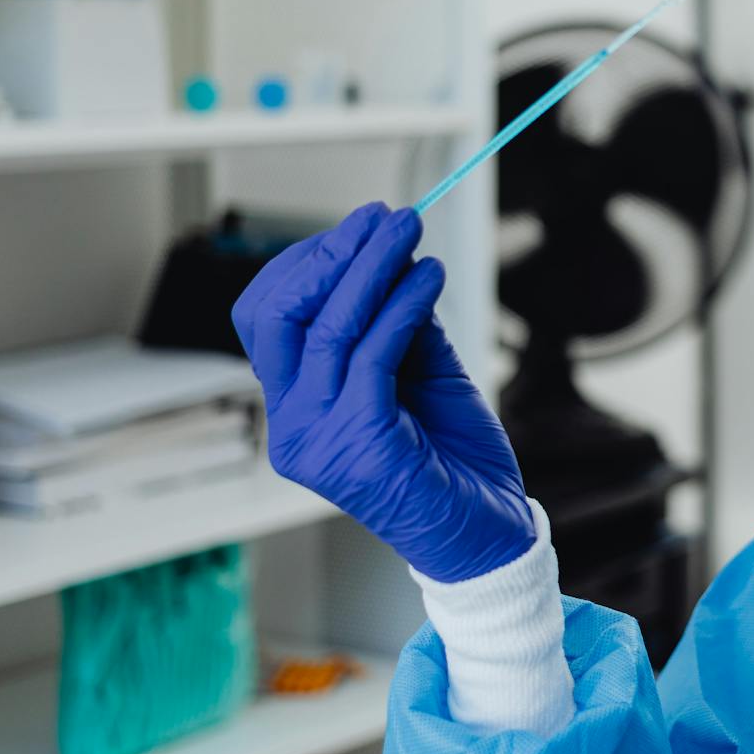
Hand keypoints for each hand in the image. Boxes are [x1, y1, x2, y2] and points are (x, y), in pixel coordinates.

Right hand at [231, 203, 535, 582]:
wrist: (488, 534)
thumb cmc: (451, 456)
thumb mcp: (418, 368)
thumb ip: (394, 318)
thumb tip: (388, 252)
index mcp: (293, 407)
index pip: (265, 317)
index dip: (307, 262)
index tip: (361, 226)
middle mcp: (291, 427)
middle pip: (275, 316)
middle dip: (329, 256)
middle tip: (383, 220)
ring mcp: (319, 442)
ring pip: (327, 328)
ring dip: (372, 267)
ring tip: (411, 231)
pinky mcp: (360, 448)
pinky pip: (373, 356)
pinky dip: (402, 306)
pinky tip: (429, 277)